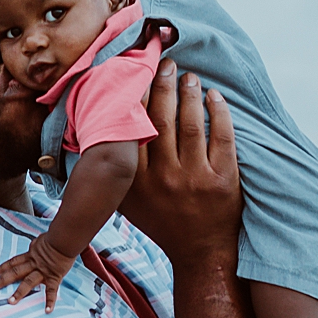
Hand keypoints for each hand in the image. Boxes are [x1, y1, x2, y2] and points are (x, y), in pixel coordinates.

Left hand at [0, 234, 75, 311]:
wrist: (64, 239)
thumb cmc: (56, 237)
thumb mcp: (41, 240)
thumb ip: (36, 246)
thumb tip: (34, 245)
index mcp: (31, 255)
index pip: (14, 261)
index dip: (3, 267)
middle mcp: (34, 264)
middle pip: (16, 272)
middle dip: (4, 280)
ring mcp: (43, 271)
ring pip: (28, 282)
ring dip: (19, 292)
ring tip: (10, 301)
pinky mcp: (54, 277)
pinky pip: (51, 291)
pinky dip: (50, 301)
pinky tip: (47, 310)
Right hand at [123, 58, 241, 263]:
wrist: (201, 253)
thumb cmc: (162, 223)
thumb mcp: (129, 203)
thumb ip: (115, 174)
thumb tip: (92, 140)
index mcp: (137, 182)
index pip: (134, 130)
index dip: (136, 99)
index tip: (136, 76)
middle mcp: (164, 179)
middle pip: (162, 121)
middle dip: (163, 87)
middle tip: (165, 65)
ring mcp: (195, 179)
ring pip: (190, 125)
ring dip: (189, 94)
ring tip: (188, 75)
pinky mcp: (224, 180)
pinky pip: (222, 137)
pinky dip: (218, 112)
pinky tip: (214, 95)